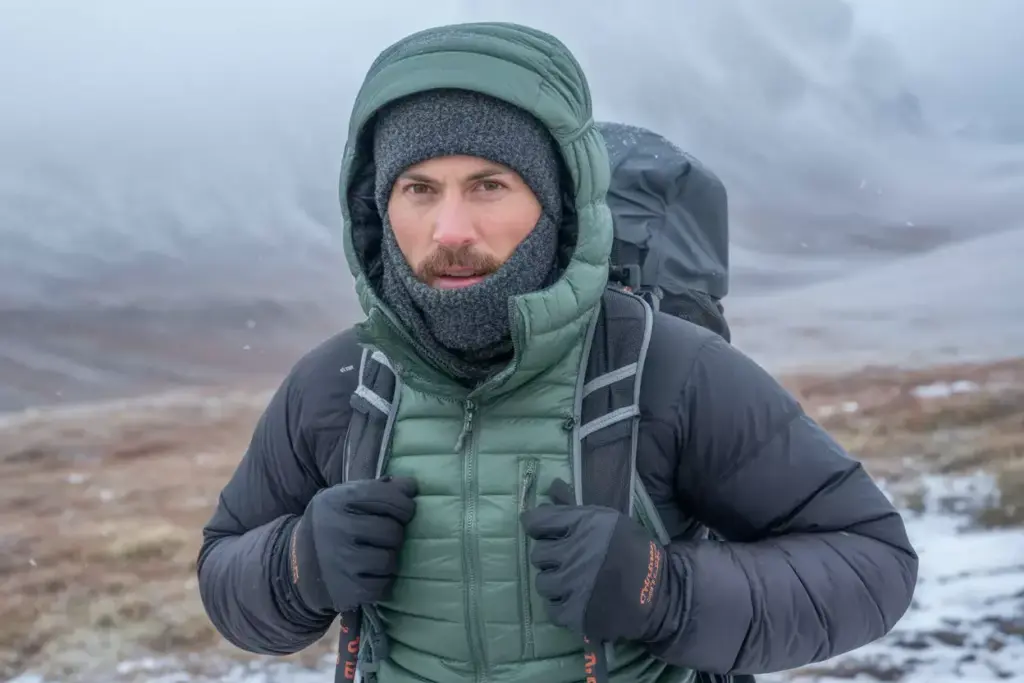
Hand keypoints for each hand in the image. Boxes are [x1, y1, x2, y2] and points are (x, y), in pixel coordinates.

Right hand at [291, 476, 417, 613]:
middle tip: (387, 537)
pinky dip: (383, 582)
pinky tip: (372, 574)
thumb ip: (379, 489)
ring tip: (378, 554)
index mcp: (336, 501)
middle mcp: (336, 529)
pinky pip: (382, 586)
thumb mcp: (346, 498)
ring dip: (390, 558)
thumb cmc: (333, 525)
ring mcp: (339, 561)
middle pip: (392, 531)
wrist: (296, 563)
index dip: (404, 504)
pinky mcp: (344, 590)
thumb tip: (412, 486)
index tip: (406, 511)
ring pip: (389, 560)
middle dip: (396, 534)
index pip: (386, 497)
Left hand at [520, 478, 666, 641]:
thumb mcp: (608, 519)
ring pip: (542, 583)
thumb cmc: (634, 551)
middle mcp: (575, 552)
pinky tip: (575, 599)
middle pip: (538, 554)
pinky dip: (560, 605)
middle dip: (550, 556)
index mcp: (584, 524)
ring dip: (554, 582)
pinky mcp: (576, 613)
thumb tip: (551, 486)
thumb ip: (575, 507)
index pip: (536, 522)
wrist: (660, 592)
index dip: (536, 526)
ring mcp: (574, 585)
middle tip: (566, 560)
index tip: (543, 533)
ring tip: (572, 581)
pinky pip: (551, 609)